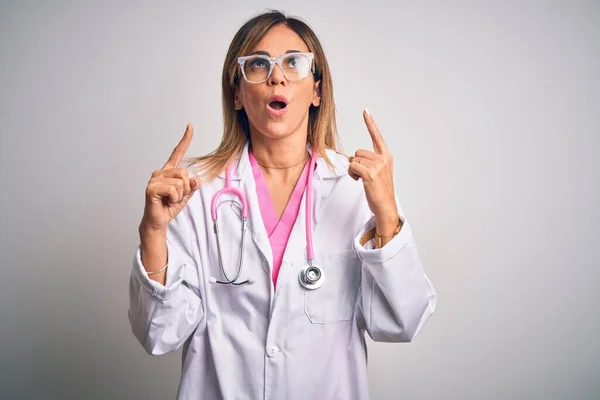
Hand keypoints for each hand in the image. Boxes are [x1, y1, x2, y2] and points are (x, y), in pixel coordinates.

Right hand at [140, 123, 200, 232]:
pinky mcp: (151, 188)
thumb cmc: (169, 207)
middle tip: (176, 197)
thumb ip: (191, 186)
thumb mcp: (185, 195)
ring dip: (179, 195)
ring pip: (180, 183)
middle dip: (186, 188)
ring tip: (170, 200)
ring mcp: (154, 179)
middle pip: (184, 173)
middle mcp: (160, 172)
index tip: (190, 126)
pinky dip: (174, 199)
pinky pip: (173, 190)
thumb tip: (196, 180)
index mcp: (169, 171)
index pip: (178, 152)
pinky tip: (166, 202)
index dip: (185, 139)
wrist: (158, 221)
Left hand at [348, 110, 398, 230]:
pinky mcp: (370, 174)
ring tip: (361, 180)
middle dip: (356, 163)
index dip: (370, 123)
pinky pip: (353, 166)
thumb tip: (352, 159)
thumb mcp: (378, 173)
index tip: (365, 111)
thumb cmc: (379, 191)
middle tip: (361, 175)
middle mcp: (383, 159)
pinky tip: (359, 181)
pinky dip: (352, 174)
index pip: (377, 136)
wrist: (385, 206)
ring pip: (354, 159)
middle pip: (358, 152)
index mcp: (386, 157)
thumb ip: (369, 162)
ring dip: (353, 170)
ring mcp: (378, 166)